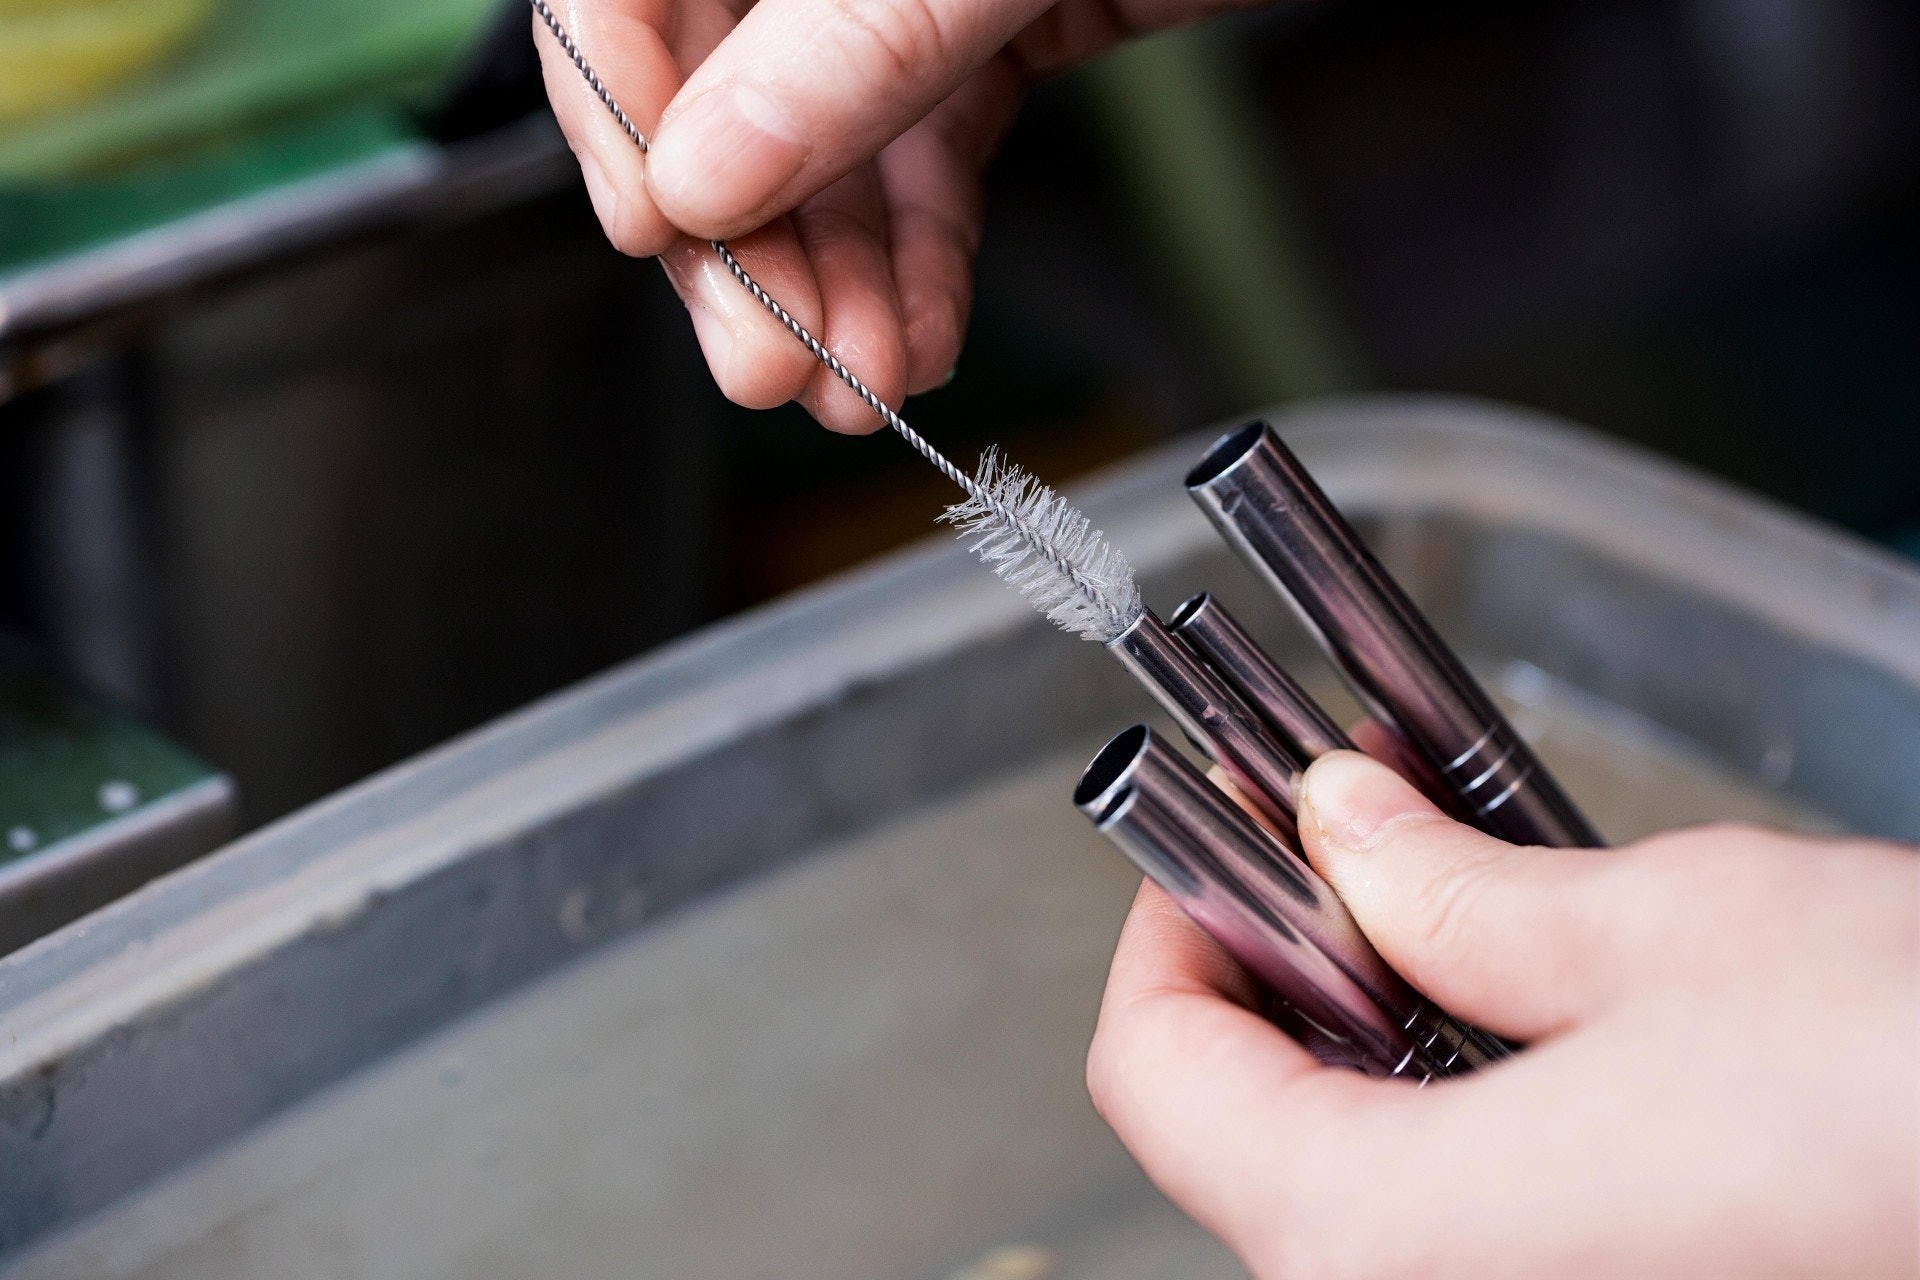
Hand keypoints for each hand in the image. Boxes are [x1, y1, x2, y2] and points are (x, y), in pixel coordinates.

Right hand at [535, 0, 1254, 430]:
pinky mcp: (994, 30)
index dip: (618, 109)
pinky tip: (919, 339)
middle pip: (718, 91)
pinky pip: (929, 157)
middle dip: (748, 246)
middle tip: (770, 363)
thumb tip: (704, 172)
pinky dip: (923, 260)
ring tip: (862, 386)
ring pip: (827, 149)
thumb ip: (855, 44)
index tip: (658, 229)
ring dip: (840, 286)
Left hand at [1088, 749, 1919, 1278]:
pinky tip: (1535, 1024)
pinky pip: (1471, 1230)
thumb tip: (1342, 823)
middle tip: (1339, 846)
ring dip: (1375, 1041)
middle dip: (1284, 975)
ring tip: (1446, 907)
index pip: (1157, 1081)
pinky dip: (1466, 1119)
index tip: (1214, 836)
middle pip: (1250, 1139)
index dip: (1168, 929)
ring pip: (1358, 1186)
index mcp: (1387, 1243)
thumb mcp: (1661, 931)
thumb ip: (1454, 888)